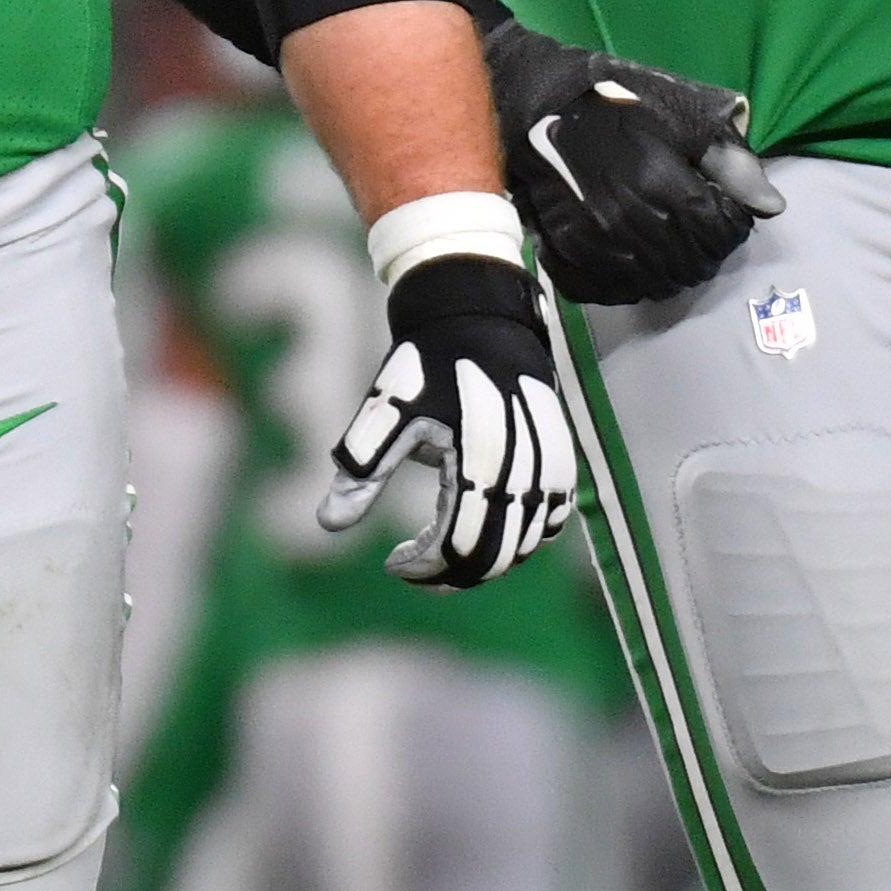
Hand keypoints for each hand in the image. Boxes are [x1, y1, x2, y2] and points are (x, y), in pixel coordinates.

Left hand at [318, 252, 578, 585]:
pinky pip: (550, 520)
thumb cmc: (425, 364)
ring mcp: (551, 466)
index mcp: (478, 458)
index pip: (458, 546)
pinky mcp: (562, 460)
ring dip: (484, 558)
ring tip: (442, 546)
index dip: (424, 568)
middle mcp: (524, 468)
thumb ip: (361, 468)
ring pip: (525, 544)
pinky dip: (520, 536)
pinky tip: (484, 524)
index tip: (392, 562)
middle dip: (451, 573)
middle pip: (496, 556)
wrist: (477, 317)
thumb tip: (328, 523)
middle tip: (415, 566)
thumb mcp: (386, 409)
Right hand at [485, 24, 783, 302]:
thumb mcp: (681, 116)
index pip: (721, 233)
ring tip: (669, 241)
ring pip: (655, 282)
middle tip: (699, 226)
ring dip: (672, 267)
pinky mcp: (567, 253)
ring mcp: (596, 244)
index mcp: (664, 187)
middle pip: (692, 263)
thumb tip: (772, 207)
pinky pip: (611, 290)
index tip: (724, 208)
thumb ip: (730, 163)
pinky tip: (634, 258)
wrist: (538, 103)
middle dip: (707, 248)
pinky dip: (630, 282)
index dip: (733, 223)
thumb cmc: (615, 103)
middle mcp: (631, 223)